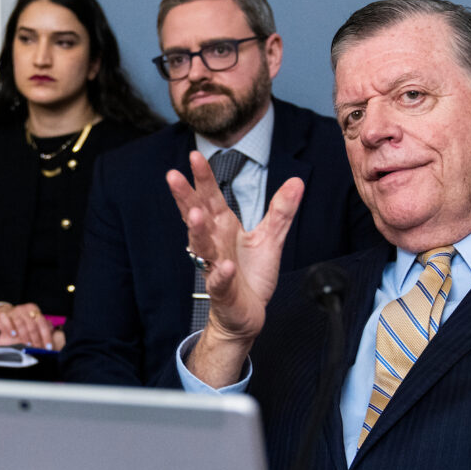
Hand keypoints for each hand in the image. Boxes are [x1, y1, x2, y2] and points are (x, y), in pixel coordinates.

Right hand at [0, 302, 59, 349]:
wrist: (1, 316)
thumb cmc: (18, 322)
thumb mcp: (31, 324)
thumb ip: (41, 327)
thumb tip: (53, 332)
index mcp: (33, 309)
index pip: (42, 323)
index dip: (46, 336)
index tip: (48, 346)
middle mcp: (24, 309)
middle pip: (32, 325)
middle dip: (36, 338)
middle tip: (37, 347)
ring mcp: (13, 311)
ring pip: (21, 324)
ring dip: (25, 335)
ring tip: (28, 343)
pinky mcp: (3, 314)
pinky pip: (7, 320)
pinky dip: (10, 328)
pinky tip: (13, 334)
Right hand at [166, 152, 303, 385]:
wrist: (247, 314)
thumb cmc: (251, 275)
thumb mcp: (270, 239)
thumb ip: (281, 211)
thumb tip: (297, 182)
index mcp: (223, 227)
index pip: (210, 197)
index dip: (203, 177)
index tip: (195, 155)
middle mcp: (214, 244)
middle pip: (196, 216)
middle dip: (185, 197)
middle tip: (174, 176)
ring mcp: (215, 266)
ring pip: (202, 246)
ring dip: (197, 231)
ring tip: (196, 214)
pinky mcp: (223, 291)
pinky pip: (220, 281)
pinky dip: (222, 275)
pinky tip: (225, 267)